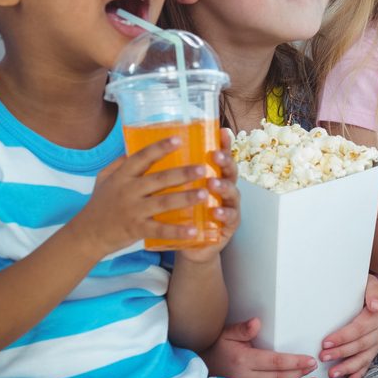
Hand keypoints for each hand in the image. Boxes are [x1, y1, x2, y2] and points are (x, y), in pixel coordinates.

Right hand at [72, 137, 216, 256]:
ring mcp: (132, 211)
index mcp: (122, 176)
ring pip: (163, 202)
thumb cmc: (100, 204)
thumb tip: (134, 145)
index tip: (179, 139)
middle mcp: (128, 191)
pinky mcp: (136, 229)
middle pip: (158, 179)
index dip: (160, 147)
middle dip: (182, 173)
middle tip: (203, 168)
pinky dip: (177, 231)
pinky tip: (194, 230)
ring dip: (185, 198)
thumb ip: (119, 163)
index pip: (142, 157)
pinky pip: (159, 229)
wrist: (86, 235)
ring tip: (204, 194)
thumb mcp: (104, 179)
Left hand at [178, 131, 240, 263]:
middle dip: (225, 161)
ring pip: (232, 192)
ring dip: (223, 186)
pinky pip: (229, 218)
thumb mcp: (178, 193)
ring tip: (213, 183)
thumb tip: (146, 149)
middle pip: (230, 170)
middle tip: (215, 155)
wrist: (191, 246)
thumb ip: (170, 174)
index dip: (223, 144)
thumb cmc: (183, 215)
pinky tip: (215, 212)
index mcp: (213, 176)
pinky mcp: (229, 226)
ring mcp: (230, 206)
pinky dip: (223, 214)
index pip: (220, 156)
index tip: (221, 131)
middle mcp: (225, 188)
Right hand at [202, 318, 317, 377]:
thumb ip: (242, 329)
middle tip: (316, 371)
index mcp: (244, 361)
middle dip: (299, 376)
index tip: (310, 360)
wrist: (200, 371)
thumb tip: (257, 322)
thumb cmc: (217, 349)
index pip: (275, 362)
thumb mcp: (226, 334)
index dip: (294, 362)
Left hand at [321, 275, 377, 377]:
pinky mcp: (374, 349)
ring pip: (364, 358)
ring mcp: (377, 342)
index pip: (359, 329)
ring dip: (348, 367)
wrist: (370, 292)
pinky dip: (359, 373)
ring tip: (332, 373)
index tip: (326, 342)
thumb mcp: (370, 283)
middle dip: (341, 353)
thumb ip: (373, 292)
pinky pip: (367, 364)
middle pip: (360, 345)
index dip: (343, 337)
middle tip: (322, 357)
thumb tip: (375, 307)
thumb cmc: (363, 287)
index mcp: (377, 315)